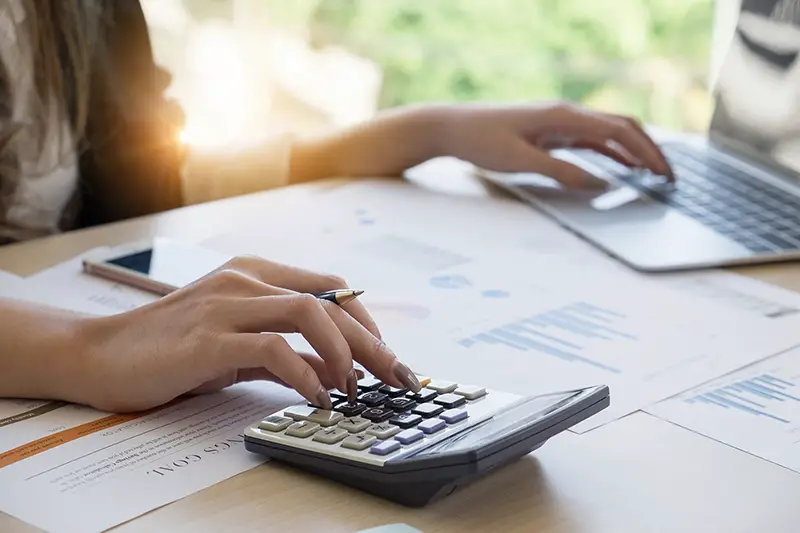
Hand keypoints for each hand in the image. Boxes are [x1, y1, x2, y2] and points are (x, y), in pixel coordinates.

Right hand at [71, 256, 420, 411]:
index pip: (331, 287)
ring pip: (309, 313)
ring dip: (345, 352)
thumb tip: (335, 371)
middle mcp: (245, 280)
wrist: (101, 355)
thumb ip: (284, 349)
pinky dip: (304, 372)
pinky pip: (271, 348)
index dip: (367, 321)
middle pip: (331, 301)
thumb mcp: (237, 343)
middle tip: (398, 376)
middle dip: (373, 342)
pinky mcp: (207, 338)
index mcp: (255, 273)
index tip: (387, 355)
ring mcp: (225, 304)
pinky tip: (316, 396)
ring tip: (356, 387)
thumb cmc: (171, 348)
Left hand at [441, 101, 674, 188]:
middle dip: (649, 151)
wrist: (451, 127)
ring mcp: (559, 121)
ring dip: (633, 152)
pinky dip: (610, 153)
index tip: (665, 174)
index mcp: (564, 116)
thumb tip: (599, 184)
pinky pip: (589, 140)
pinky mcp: (550, 131)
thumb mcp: (521, 161)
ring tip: (653, 175)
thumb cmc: (480, 140)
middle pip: (622, 128)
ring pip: (608, 133)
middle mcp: (567, 114)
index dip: (647, 153)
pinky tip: (620, 168)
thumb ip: (562, 172)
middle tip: (669, 177)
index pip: (619, 131)